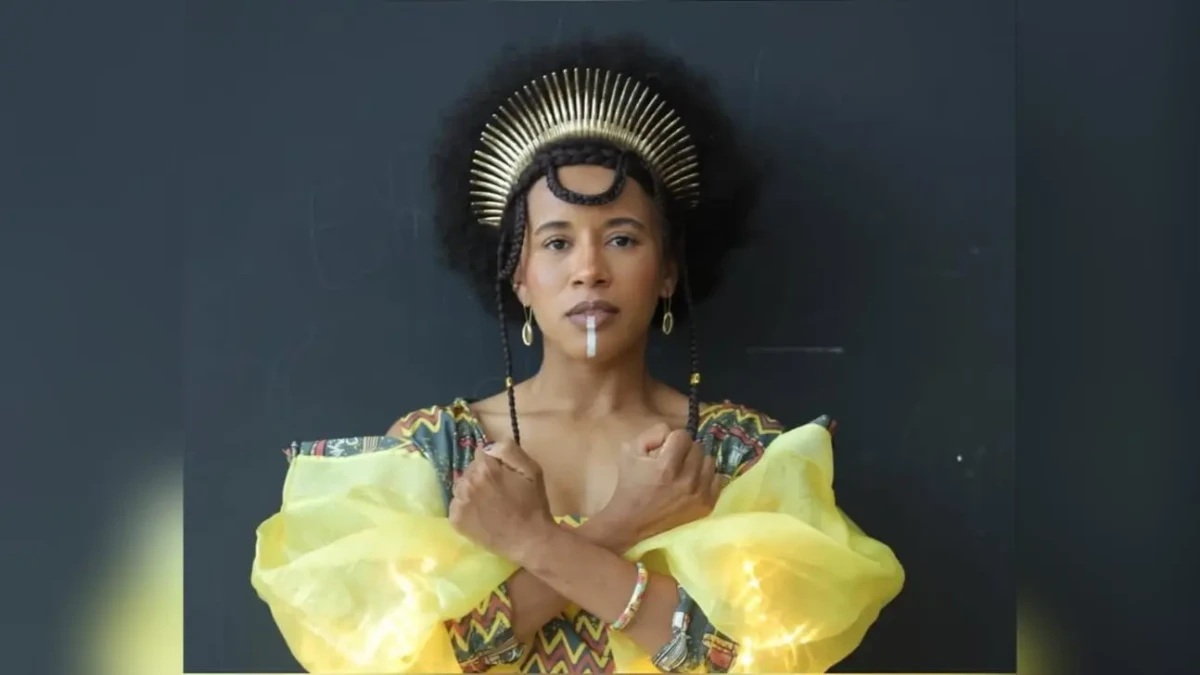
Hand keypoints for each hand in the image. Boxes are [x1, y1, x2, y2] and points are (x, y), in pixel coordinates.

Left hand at [449, 440, 554, 560]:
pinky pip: (457, 505)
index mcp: (485, 467)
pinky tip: (481, 516)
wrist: (529, 540)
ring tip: (489, 505)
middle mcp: (467, 481)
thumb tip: (489, 447)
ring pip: (461, 487)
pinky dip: (466, 508)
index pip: (481, 453)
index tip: (502, 475)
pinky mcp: (455, 520)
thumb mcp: (531, 469)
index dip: (493, 464)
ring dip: (471, 491)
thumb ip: (508, 450)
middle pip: (470, 470)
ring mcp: (459, 502)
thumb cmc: (533, 504)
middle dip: (481, 476)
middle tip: (498, 492)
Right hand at [600, 423, 723, 543]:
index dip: (671, 440)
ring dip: (697, 463)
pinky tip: (693, 483)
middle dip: (684, 450)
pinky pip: (718, 479)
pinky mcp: (707, 505)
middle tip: (673, 461)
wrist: (631, 522)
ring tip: (684, 472)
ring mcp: (699, 494)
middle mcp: (687, 480)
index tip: (664, 449)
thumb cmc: (630, 485)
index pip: (682, 435)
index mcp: (666, 466)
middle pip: (697, 447)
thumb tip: (671, 433)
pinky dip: (706, 478)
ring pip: (709, 461)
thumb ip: (652, 433)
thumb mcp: (630, 451)